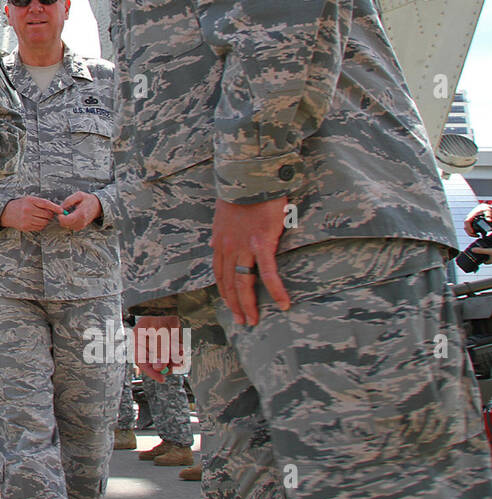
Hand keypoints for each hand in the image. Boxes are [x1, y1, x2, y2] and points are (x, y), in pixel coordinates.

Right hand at [0, 196, 65, 231]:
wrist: (6, 212)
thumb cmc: (20, 205)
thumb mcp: (30, 199)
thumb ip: (41, 203)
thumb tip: (55, 209)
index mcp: (30, 201)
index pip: (46, 204)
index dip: (55, 207)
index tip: (61, 210)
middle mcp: (28, 210)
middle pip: (46, 215)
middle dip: (49, 215)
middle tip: (47, 214)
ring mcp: (26, 219)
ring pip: (44, 222)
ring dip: (45, 221)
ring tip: (41, 217)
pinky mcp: (25, 227)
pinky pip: (39, 227)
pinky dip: (40, 225)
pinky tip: (36, 221)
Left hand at [56, 191, 101, 230]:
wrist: (97, 206)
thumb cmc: (88, 199)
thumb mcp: (79, 195)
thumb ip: (69, 200)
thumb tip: (61, 207)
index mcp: (81, 213)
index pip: (68, 220)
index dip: (61, 218)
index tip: (60, 213)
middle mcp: (82, 221)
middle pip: (66, 225)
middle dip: (62, 218)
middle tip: (63, 212)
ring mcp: (82, 225)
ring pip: (67, 226)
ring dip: (65, 220)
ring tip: (68, 213)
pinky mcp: (81, 227)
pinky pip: (71, 227)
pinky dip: (69, 222)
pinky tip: (71, 216)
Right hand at [133, 315, 179, 382]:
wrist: (173, 301)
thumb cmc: (163, 311)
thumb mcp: (161, 330)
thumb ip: (160, 349)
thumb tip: (158, 367)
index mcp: (139, 337)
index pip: (141, 360)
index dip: (150, 371)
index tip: (161, 379)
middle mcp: (147, 340)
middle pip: (154, 360)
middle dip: (165, 365)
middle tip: (174, 367)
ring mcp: (157, 340)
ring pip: (165, 357)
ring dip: (173, 359)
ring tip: (180, 355)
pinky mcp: (168, 339)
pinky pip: (172, 351)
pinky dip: (178, 353)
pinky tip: (182, 350)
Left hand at [211, 197, 290, 326]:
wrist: (249, 177)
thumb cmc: (241, 193)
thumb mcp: (223, 214)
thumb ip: (221, 232)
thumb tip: (215, 244)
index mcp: (220, 241)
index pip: (219, 274)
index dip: (224, 292)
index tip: (230, 305)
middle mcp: (228, 248)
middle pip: (229, 283)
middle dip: (234, 304)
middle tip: (243, 321)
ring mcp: (244, 246)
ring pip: (243, 282)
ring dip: (248, 304)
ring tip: (254, 320)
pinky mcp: (262, 242)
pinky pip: (268, 272)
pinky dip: (275, 290)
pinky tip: (283, 303)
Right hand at [465, 203, 491, 235]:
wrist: (483, 207)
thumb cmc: (484, 208)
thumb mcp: (487, 210)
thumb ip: (488, 215)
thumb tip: (489, 220)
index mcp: (471, 215)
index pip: (467, 222)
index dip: (469, 228)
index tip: (474, 233)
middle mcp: (468, 218)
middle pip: (466, 227)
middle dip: (470, 233)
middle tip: (477, 236)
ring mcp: (469, 221)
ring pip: (467, 228)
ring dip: (471, 233)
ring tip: (478, 235)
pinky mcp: (471, 222)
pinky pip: (469, 228)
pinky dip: (472, 232)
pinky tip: (477, 234)